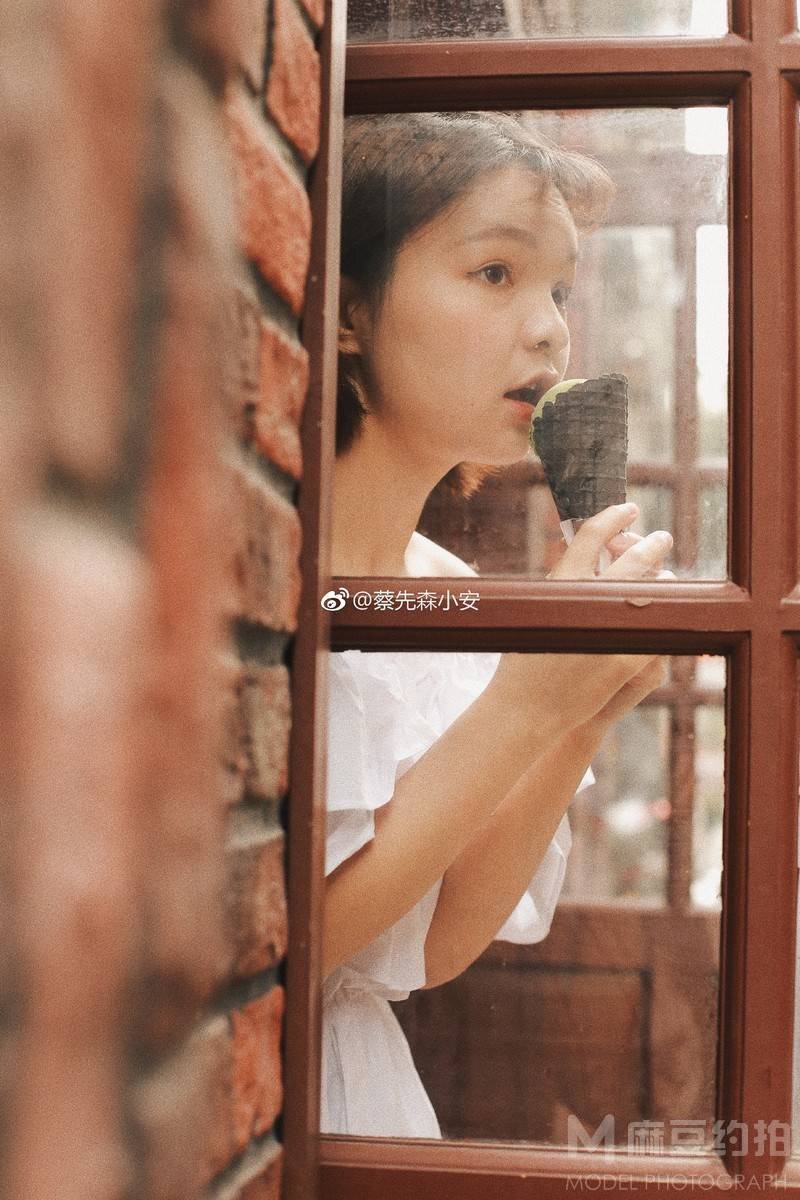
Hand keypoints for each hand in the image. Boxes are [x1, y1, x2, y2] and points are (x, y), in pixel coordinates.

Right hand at [489, 505, 672, 741]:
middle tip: (661, 537)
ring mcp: (613, 629)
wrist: (526, 707)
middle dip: (652, 543)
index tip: (630, 509)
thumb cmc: (523, 659)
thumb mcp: (535, 608)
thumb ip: (563, 582)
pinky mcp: (629, 659)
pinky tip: (667, 611)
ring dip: (663, 580)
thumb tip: (587, 555)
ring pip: (653, 590)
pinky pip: (657, 626)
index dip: (614, 516)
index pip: (592, 534)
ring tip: (666, 577)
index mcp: (561, 582)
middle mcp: (588, 600)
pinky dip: (664, 615)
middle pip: (634, 558)